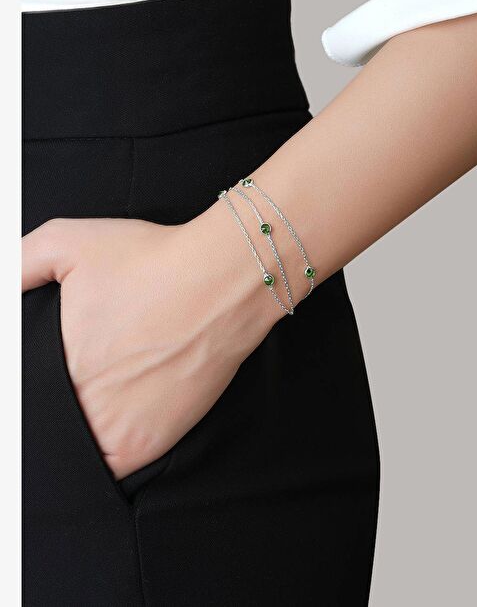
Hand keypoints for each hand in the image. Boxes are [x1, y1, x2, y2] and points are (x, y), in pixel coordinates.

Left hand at [22, 203, 278, 478]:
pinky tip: (105, 426)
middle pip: (47, 423)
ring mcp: (115, 431)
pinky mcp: (149, 444)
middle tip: (79, 377)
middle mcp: (78, 404)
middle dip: (50, 406)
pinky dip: (101, 457)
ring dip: (74, 434)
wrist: (222, 283)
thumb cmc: (151, 261)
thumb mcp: (67, 240)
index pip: (22, 400)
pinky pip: (109, 469)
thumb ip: (17, 264)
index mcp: (51, 364)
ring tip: (92, 402)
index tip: (44, 377)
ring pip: (73, 451)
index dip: (29, 391)